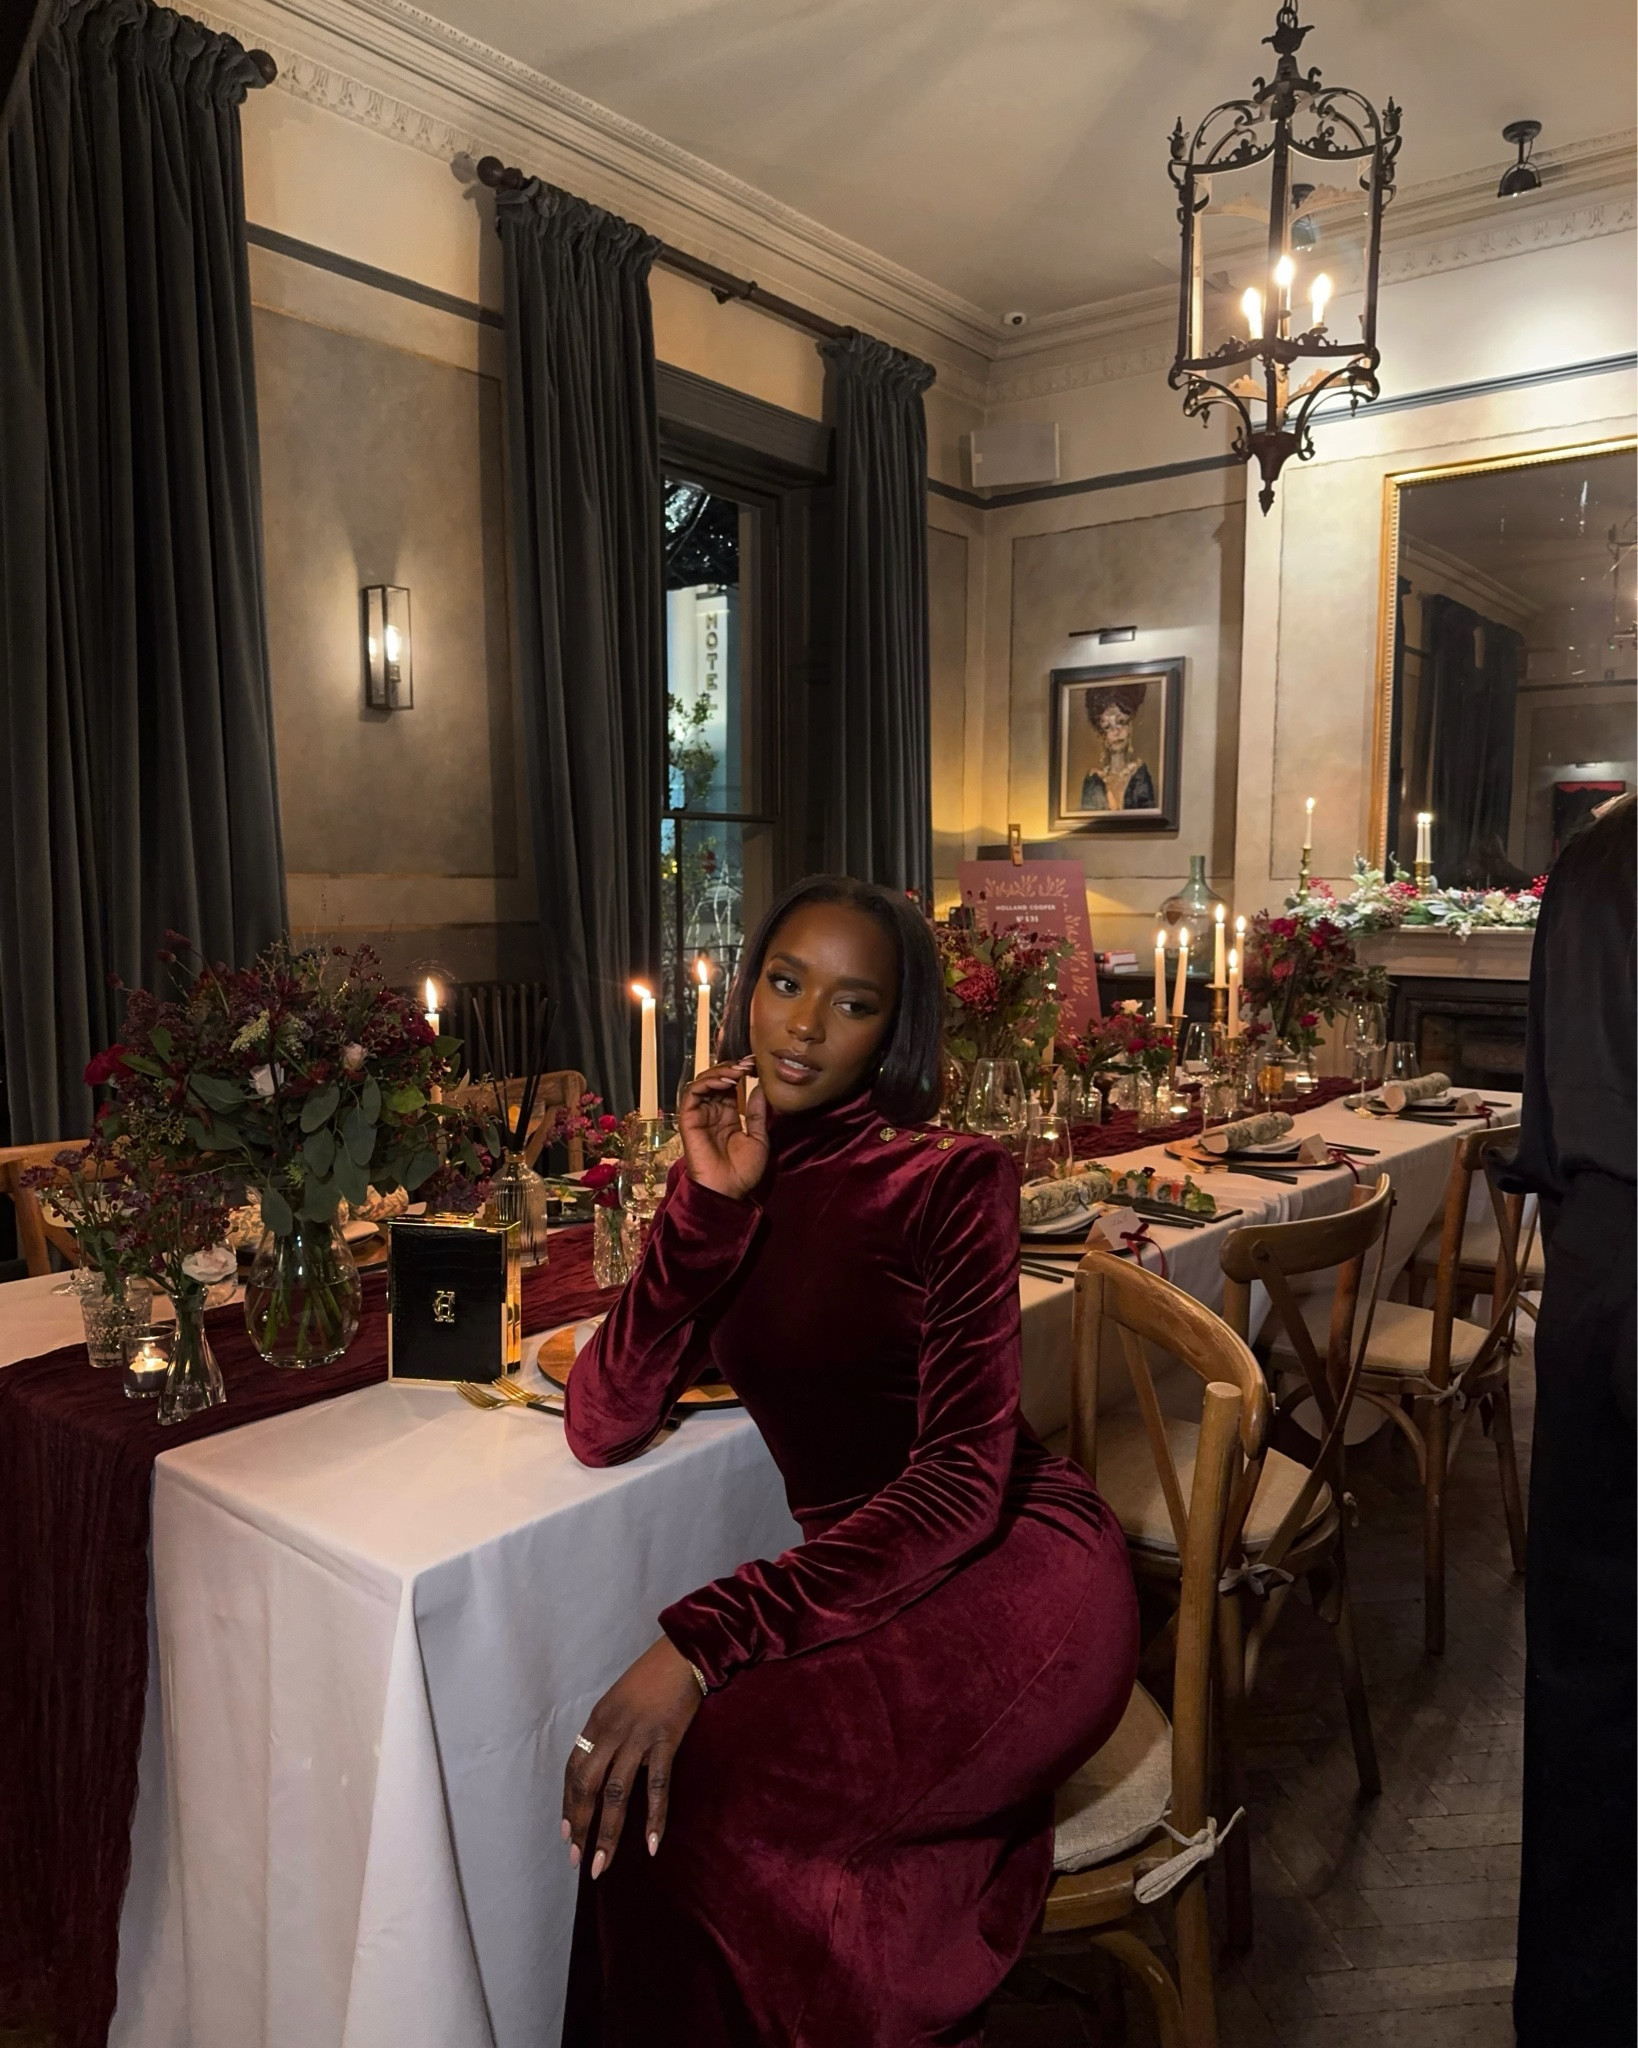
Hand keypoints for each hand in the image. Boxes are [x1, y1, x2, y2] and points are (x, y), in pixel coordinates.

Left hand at [563, 1636, 703, 1875]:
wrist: (683, 1652)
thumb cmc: (652, 1675)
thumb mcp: (619, 1700)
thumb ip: (609, 1731)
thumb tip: (603, 1764)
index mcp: (598, 1721)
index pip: (574, 1770)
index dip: (568, 1804)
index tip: (567, 1835)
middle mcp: (612, 1731)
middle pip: (588, 1786)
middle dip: (581, 1826)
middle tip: (578, 1861)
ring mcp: (638, 1737)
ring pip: (617, 1794)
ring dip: (608, 1834)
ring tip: (602, 1865)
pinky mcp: (665, 1741)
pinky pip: (657, 1786)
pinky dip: (654, 1818)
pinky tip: (652, 1845)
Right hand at [679, 1056, 768, 1200]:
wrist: (728, 1191)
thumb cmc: (743, 1171)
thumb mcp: (758, 1139)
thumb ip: (757, 1113)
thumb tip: (760, 1088)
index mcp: (727, 1115)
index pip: (730, 1085)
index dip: (741, 1073)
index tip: (757, 1065)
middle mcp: (712, 1111)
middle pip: (716, 1079)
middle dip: (732, 1068)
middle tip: (749, 1063)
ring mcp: (699, 1114)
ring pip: (703, 1082)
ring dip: (720, 1072)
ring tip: (738, 1071)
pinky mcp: (688, 1119)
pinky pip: (692, 1093)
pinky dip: (707, 1083)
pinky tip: (726, 1083)